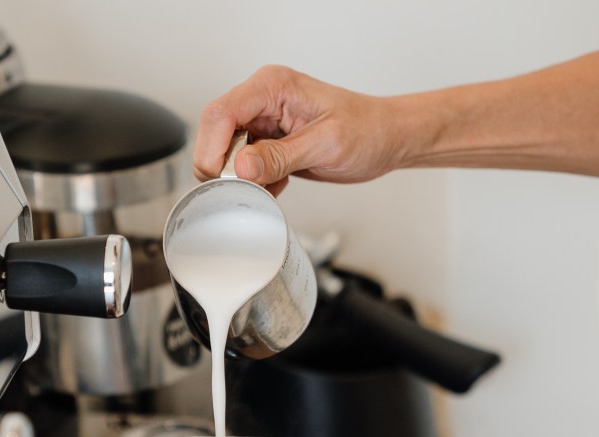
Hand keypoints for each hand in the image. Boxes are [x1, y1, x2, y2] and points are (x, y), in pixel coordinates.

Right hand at [194, 65, 419, 195]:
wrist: (386, 138)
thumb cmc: (366, 130)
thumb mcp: (326, 144)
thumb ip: (280, 157)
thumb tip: (241, 167)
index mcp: (273, 86)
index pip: (222, 113)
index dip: (212, 148)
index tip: (220, 177)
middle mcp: (262, 100)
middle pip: (215, 132)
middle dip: (222, 165)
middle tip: (245, 188)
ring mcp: (262, 121)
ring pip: (225, 152)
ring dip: (240, 177)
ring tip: (271, 185)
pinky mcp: (266, 142)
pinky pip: (242, 165)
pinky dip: (254, 183)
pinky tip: (278, 185)